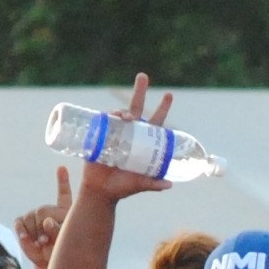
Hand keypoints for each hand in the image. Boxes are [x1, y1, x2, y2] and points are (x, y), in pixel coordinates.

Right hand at [14, 168, 71, 268]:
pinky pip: (19, 222)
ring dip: (33, 232)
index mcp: (65, 211)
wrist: (49, 262)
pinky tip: (28, 239)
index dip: (62, 181)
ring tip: (40, 242)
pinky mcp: (23, 223)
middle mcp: (49, 210)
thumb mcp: (64, 242)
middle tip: (45, 241)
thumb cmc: (62, 250)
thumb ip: (58, 231)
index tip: (61, 167)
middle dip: (42, 226)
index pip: (64, 194)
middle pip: (42, 210)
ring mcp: (35, 215)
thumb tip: (46, 222)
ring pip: (30, 216)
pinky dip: (22, 231)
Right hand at [76, 76, 177, 202]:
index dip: (162, 108)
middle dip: (140, 90)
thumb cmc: (122, 187)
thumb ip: (153, 184)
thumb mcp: (139, 184)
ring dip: (123, 111)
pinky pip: (102, 122)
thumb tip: (169, 184)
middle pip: (136, 107)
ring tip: (126, 117)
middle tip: (143, 76)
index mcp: (143, 142)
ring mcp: (114, 133)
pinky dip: (106, 117)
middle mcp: (130, 134)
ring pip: (119, 114)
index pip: (156, 121)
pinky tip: (110, 116)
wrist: (101, 192)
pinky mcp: (99, 137)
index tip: (169, 94)